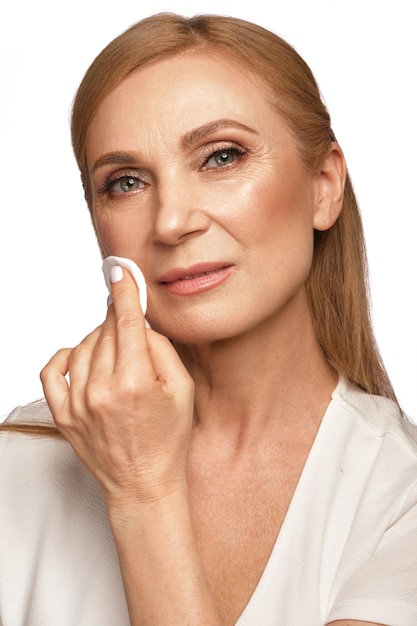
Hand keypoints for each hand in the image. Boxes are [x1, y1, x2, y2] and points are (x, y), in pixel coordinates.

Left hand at [40, 266, 194, 508]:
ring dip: (98, 338)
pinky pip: (52, 371)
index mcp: (136, 383)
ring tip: (115, 352)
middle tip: (128, 326)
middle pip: (105, 332)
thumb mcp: (182, 391)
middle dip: (117, 321)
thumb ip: (161, 350)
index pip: (126, 323)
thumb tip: (139, 324)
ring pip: (82, 346)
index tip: (120, 271)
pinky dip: (65, 355)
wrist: (143, 485)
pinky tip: (80, 355)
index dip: (124, 292)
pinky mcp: (63, 415)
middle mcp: (103, 391)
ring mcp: (79, 404)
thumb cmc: (168, 440)